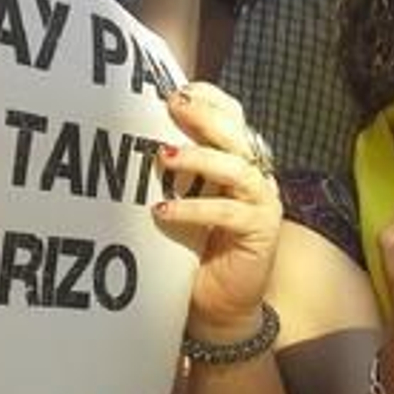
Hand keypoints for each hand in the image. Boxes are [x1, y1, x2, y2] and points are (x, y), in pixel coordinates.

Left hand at [153, 84, 282, 339]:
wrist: (218, 303)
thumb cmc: (193, 248)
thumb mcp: (179, 198)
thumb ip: (170, 167)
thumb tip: (132, 130)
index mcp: (237, 161)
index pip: (232, 116)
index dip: (209, 99)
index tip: (175, 90)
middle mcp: (255, 178)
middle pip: (239, 135)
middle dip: (207, 116)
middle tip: (174, 105)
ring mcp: (262, 205)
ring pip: (240, 169)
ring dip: (202, 158)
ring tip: (164, 156)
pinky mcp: (261, 233)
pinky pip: (230, 213)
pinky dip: (196, 208)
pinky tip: (163, 209)